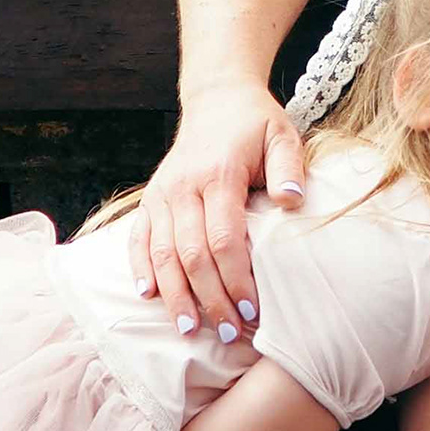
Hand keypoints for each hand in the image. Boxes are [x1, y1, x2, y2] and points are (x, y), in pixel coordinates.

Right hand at [133, 87, 307, 339]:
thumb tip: (291, 204)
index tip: (252, 310)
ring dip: (174, 295)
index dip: (235, 278)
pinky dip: (141, 268)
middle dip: (209, 298)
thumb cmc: (255, 123)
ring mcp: (162, 193)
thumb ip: (288, 169)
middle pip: (191, 254)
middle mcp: (184, 186)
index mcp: (219, 173)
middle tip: (228, 333)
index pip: (223, 238)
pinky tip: (149, 296)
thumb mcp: (282, 135)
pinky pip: (138, 239)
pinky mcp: (149, 199)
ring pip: (162, 253)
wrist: (217, 98)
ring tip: (189, 329)